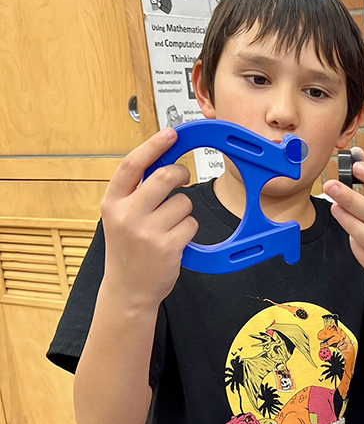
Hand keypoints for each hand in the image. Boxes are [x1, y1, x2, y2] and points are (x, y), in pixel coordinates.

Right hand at [99, 128, 197, 307]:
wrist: (128, 290)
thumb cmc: (129, 248)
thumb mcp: (121, 216)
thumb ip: (136, 191)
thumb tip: (163, 159)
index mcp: (112, 202)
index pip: (132, 165)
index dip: (153, 146)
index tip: (171, 133)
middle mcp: (125, 215)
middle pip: (165, 177)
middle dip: (181, 173)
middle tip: (182, 178)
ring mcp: (146, 231)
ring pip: (183, 201)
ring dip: (184, 210)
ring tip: (170, 225)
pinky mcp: (166, 247)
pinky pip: (191, 223)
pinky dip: (188, 229)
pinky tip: (175, 241)